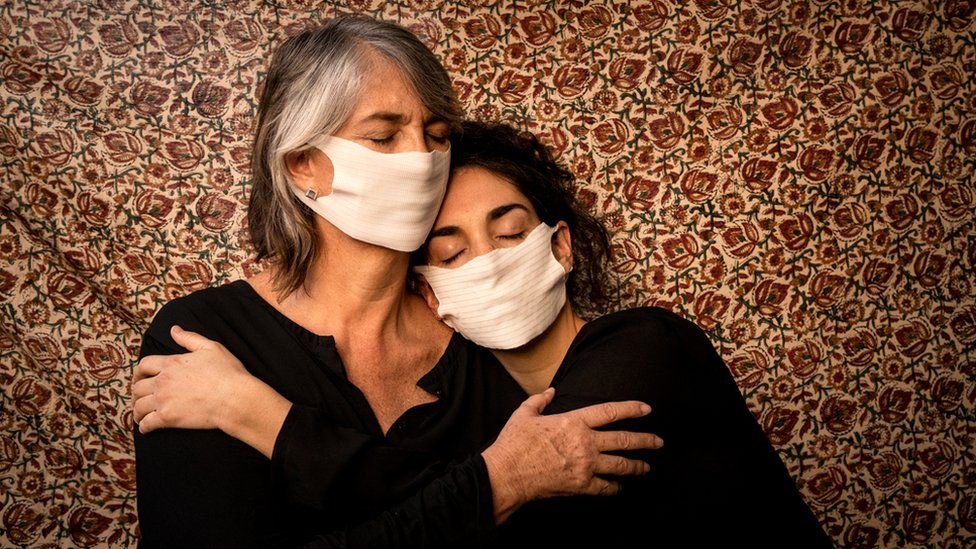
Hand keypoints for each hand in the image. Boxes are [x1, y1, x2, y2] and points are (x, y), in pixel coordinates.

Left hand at [131, 325, 251, 433]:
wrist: (235, 398)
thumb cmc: (228, 373)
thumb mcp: (211, 348)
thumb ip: (189, 338)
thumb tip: (174, 329)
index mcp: (171, 363)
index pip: (144, 365)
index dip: (139, 372)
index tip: (139, 378)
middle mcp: (163, 381)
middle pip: (138, 387)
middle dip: (136, 392)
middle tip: (138, 398)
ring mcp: (164, 400)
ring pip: (139, 406)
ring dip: (137, 411)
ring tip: (140, 415)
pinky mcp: (168, 418)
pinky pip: (146, 423)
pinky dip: (143, 427)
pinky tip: (146, 428)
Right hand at [481, 388, 662, 522]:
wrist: (507, 474)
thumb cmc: (515, 443)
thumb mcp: (524, 414)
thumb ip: (540, 400)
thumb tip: (550, 391)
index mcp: (574, 421)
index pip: (610, 412)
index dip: (631, 409)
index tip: (647, 409)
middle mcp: (585, 443)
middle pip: (623, 440)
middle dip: (645, 440)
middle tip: (659, 441)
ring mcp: (585, 466)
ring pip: (620, 465)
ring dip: (637, 466)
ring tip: (647, 466)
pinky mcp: (581, 485)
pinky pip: (606, 487)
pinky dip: (615, 487)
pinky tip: (621, 487)